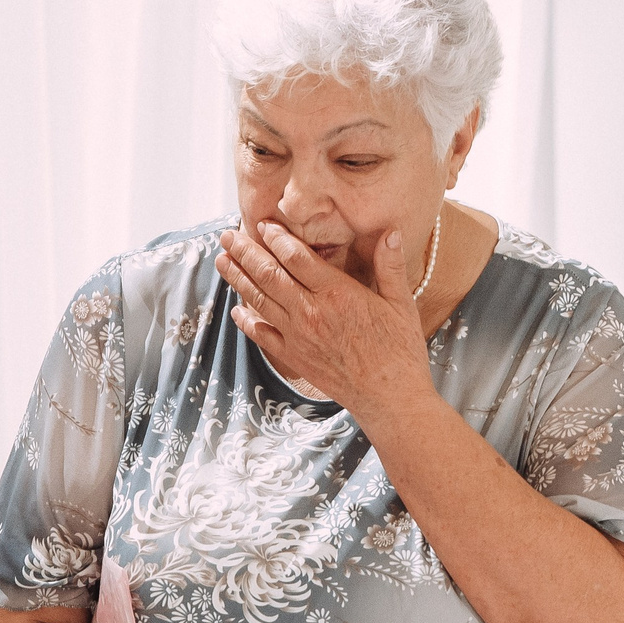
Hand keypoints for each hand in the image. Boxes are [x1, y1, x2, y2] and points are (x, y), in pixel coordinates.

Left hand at [216, 219, 431, 414]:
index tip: (264, 224)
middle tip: (228, 235)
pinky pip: (263, 335)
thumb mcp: (401, 304)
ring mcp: (298, 336)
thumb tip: (391, 231)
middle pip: (269, 275)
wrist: (389, 397)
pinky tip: (236, 310)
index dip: (277, 238)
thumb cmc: (400, 351)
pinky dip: (246, 322)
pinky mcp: (294, 357)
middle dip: (246, 252)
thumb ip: (391, 266)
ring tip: (222, 261)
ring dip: (238, 279)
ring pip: (259, 300)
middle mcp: (311, 312)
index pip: (296, 257)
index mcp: (337, 293)